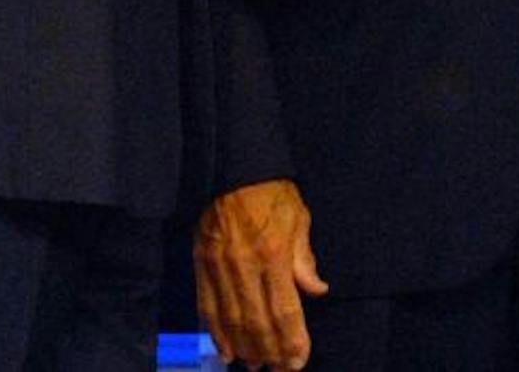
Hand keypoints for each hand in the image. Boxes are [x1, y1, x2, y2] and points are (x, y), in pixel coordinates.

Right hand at [193, 178, 327, 368]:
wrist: (233, 167)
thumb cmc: (272, 191)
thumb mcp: (299, 218)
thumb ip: (304, 259)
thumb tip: (317, 291)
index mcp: (274, 255)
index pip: (285, 310)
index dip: (292, 340)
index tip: (298, 361)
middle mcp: (245, 267)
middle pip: (257, 322)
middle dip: (269, 351)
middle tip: (278, 370)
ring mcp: (219, 268)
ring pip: (231, 320)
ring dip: (244, 347)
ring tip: (254, 365)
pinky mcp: (201, 265)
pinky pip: (208, 306)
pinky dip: (217, 332)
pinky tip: (226, 350)